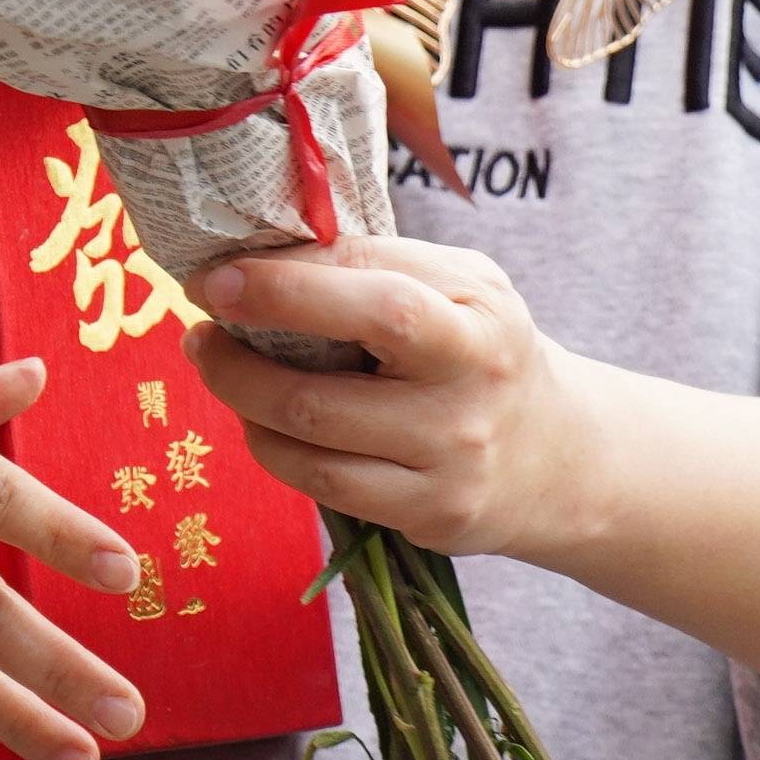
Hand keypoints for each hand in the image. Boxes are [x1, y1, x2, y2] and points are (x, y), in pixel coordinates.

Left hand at [186, 235, 615, 560]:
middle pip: (324, 387)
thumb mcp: (461, 285)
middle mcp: (467, 394)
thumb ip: (379, 262)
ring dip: (241, 400)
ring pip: (310, 441)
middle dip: (239, 359)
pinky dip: (272, 447)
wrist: (559, 455)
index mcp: (478, 317)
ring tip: (217, 364)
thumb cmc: (484, 348)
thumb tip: (266, 245)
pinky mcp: (428, 514)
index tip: (219, 275)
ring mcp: (448, 462)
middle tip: (201, 328)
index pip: (372, 296)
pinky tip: (259, 418)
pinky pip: (322, 486)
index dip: (282, 286)